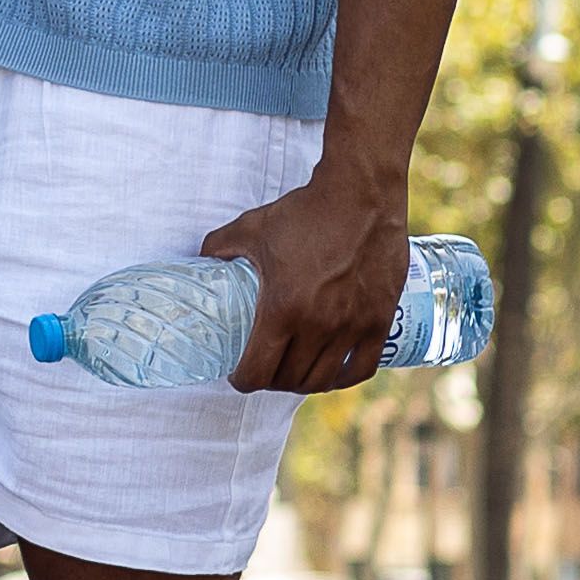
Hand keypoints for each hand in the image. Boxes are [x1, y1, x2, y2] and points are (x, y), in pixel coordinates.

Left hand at [203, 164, 410, 395]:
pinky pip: (360, 368)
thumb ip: (219, 246)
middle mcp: (319, 326)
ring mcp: (352, 326)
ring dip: (303, 383)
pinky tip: (332, 373)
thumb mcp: (251, 227)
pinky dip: (342, 378)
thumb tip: (199, 261)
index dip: (242, 380)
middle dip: (270, 381)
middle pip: (289, 380)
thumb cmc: (305, 212)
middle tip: (264, 370)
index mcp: (283, 309)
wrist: (361, 195)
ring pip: (323, 379)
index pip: (258, 372)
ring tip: (293, 373)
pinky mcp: (380, 320)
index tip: (237, 375)